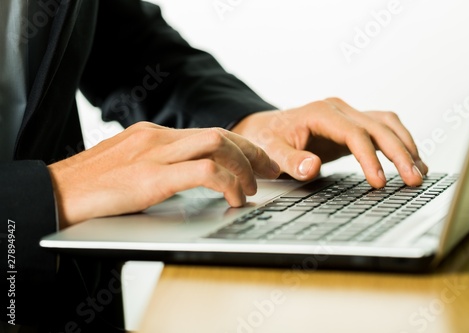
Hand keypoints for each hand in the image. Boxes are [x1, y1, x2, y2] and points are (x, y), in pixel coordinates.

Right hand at [48, 122, 279, 227]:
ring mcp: (155, 153)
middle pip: (220, 133)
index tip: (255, 161)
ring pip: (218, 144)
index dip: (239, 146)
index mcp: (154, 135)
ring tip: (251, 189)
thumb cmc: (90, 188)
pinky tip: (234, 199)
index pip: (208, 132)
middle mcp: (158, 137)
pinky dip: (227, 184)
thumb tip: (187, 180)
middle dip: (251, 152)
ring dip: (243, 167)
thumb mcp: (129, 168)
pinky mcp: (151, 176)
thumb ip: (158, 167)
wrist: (54, 194)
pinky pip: (204, 172)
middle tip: (268, 170)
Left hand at [232, 97, 427, 187]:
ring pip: (387, 124)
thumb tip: (313, 168)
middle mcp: (339, 109)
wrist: (266, 127)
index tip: (379, 182)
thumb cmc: (268, 138)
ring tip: (419, 172)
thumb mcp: (271, 151)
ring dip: (405, 146)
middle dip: (399, 153)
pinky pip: (383, 129)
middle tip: (413, 179)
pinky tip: (410, 160)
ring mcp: (348, 114)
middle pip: (378, 127)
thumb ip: (291, 160)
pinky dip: (399, 142)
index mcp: (321, 113)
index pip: (354, 133)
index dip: (369, 158)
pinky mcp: (353, 124)